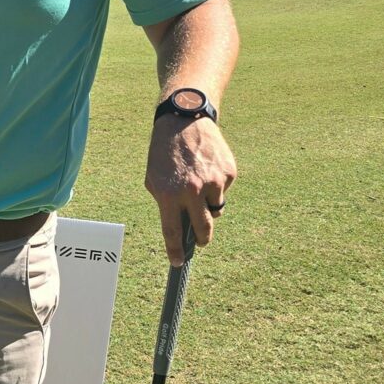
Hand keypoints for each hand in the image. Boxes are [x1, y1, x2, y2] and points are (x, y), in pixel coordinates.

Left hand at [145, 116, 237, 264]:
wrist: (185, 120)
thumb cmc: (164, 153)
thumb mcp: (155, 179)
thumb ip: (166, 204)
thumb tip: (181, 229)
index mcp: (169, 195)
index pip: (173, 232)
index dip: (175, 251)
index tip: (177, 263)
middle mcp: (193, 191)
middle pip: (204, 229)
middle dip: (202, 239)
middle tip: (201, 241)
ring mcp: (214, 182)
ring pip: (216, 209)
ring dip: (209, 204)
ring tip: (199, 184)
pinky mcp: (229, 173)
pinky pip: (224, 190)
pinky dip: (217, 185)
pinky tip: (208, 168)